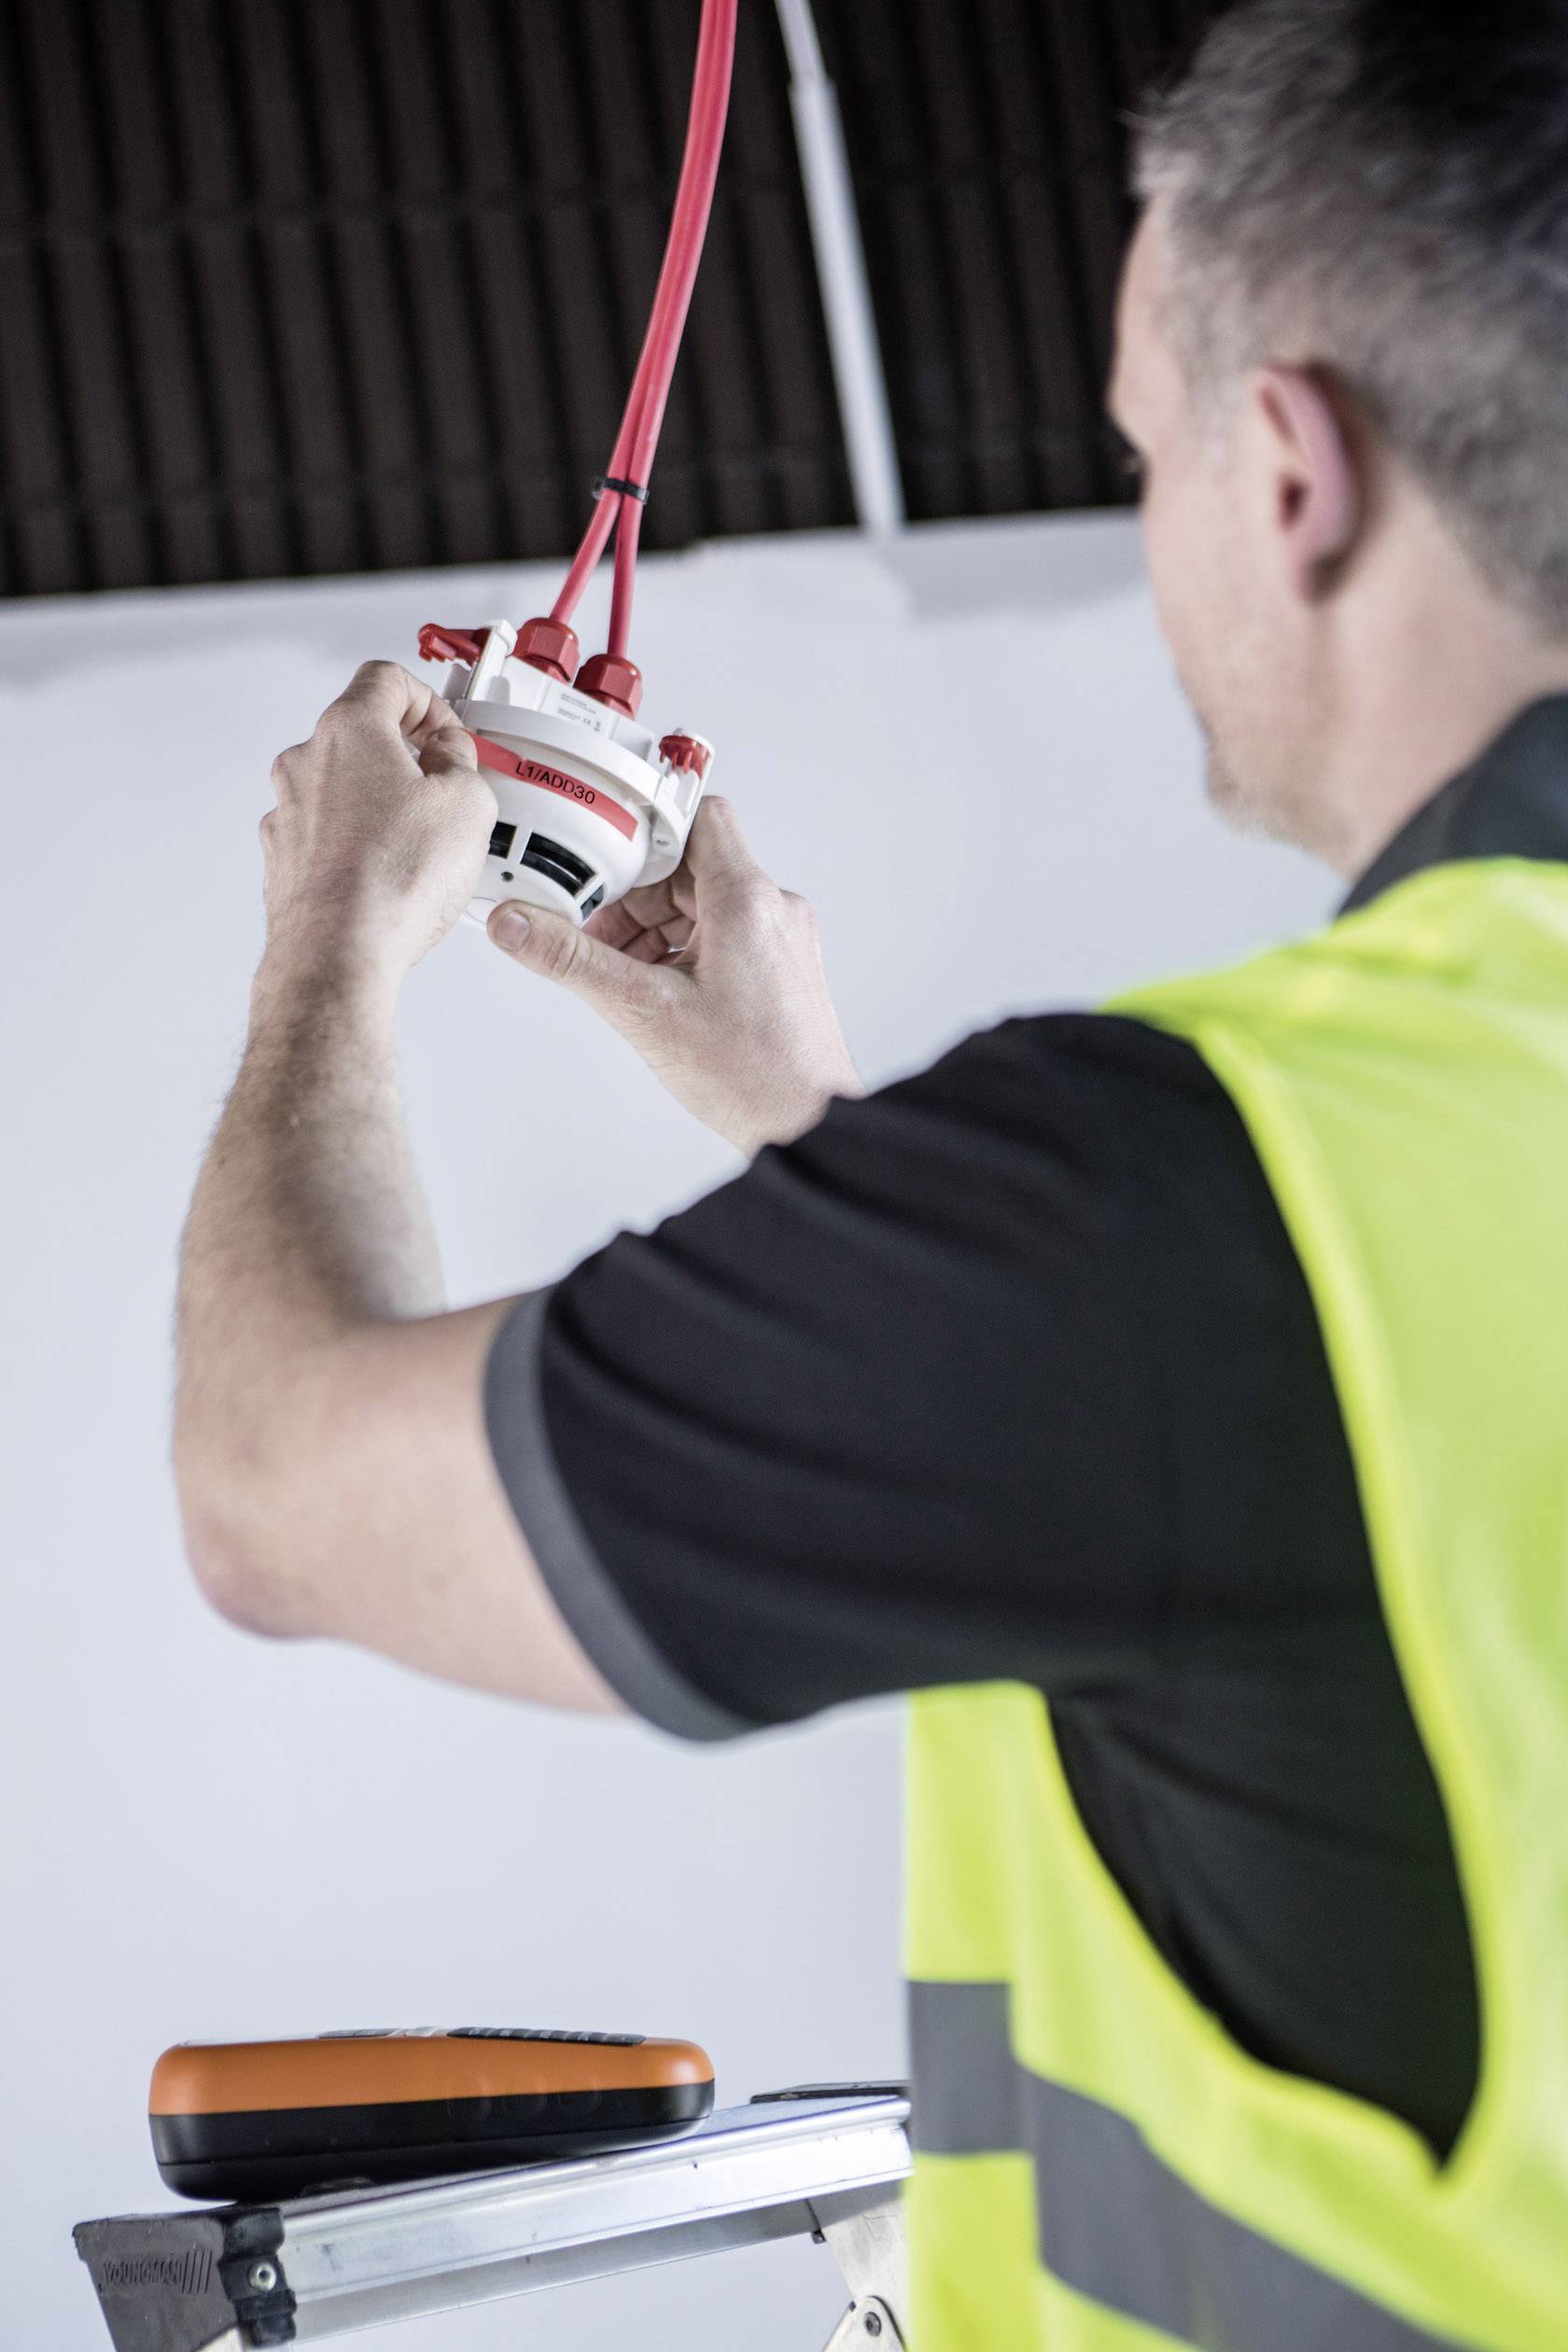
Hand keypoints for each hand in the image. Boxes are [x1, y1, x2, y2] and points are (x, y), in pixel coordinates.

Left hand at [261, 662, 494, 984]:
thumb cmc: (391, 880)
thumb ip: (462, 761)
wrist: (338, 951)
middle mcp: (306, 762)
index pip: (386, 678)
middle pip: (360, 733)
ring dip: (378, 800)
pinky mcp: (283, 856)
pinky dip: (354, 841)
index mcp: (350, 730)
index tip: (446, 731)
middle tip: (441, 786)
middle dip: (405, 754)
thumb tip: (451, 755)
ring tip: (418, 841)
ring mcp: (288, 810)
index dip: (427, 699)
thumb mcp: (468, 804)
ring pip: (340, 786)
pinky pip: (324, 831)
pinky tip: (387, 872)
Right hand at [487, 797, 861, 1154]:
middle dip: (633, 897)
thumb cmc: (756, 1078)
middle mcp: (772, 911)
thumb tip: (519, 925)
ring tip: (621, 974)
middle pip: (688, 867)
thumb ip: (574, 962)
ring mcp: (779, 940)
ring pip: (701, 904)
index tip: (600, 848)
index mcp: (747, 902)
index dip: (644, 827)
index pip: (698, 818)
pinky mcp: (778, 968)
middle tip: (593, 933)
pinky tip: (655, 991)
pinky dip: (679, 951)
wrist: (808, 1127)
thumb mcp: (645, 1013)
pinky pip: (719, 935)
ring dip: (652, 929)